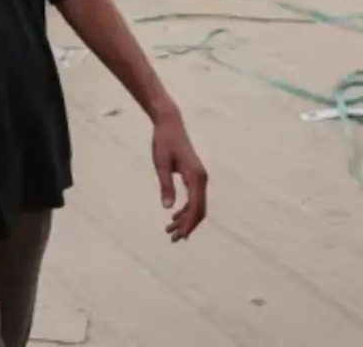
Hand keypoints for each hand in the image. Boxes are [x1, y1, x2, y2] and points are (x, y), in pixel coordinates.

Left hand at [150, 108, 208, 240]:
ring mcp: (199, 177)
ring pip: (197, 205)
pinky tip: (174, 216)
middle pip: (199, 209)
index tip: (180, 236)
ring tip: (170, 231)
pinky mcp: (194, 176)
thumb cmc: (164, 142)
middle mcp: (201, 178)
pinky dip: (186, 209)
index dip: (189, 223)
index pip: (196, 206)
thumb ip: (165, 185)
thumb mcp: (161, 164)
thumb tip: (168, 208)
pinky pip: (194, 197)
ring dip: (186, 219)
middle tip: (172, 238)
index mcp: (195, 176)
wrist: (170, 124)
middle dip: (188, 225)